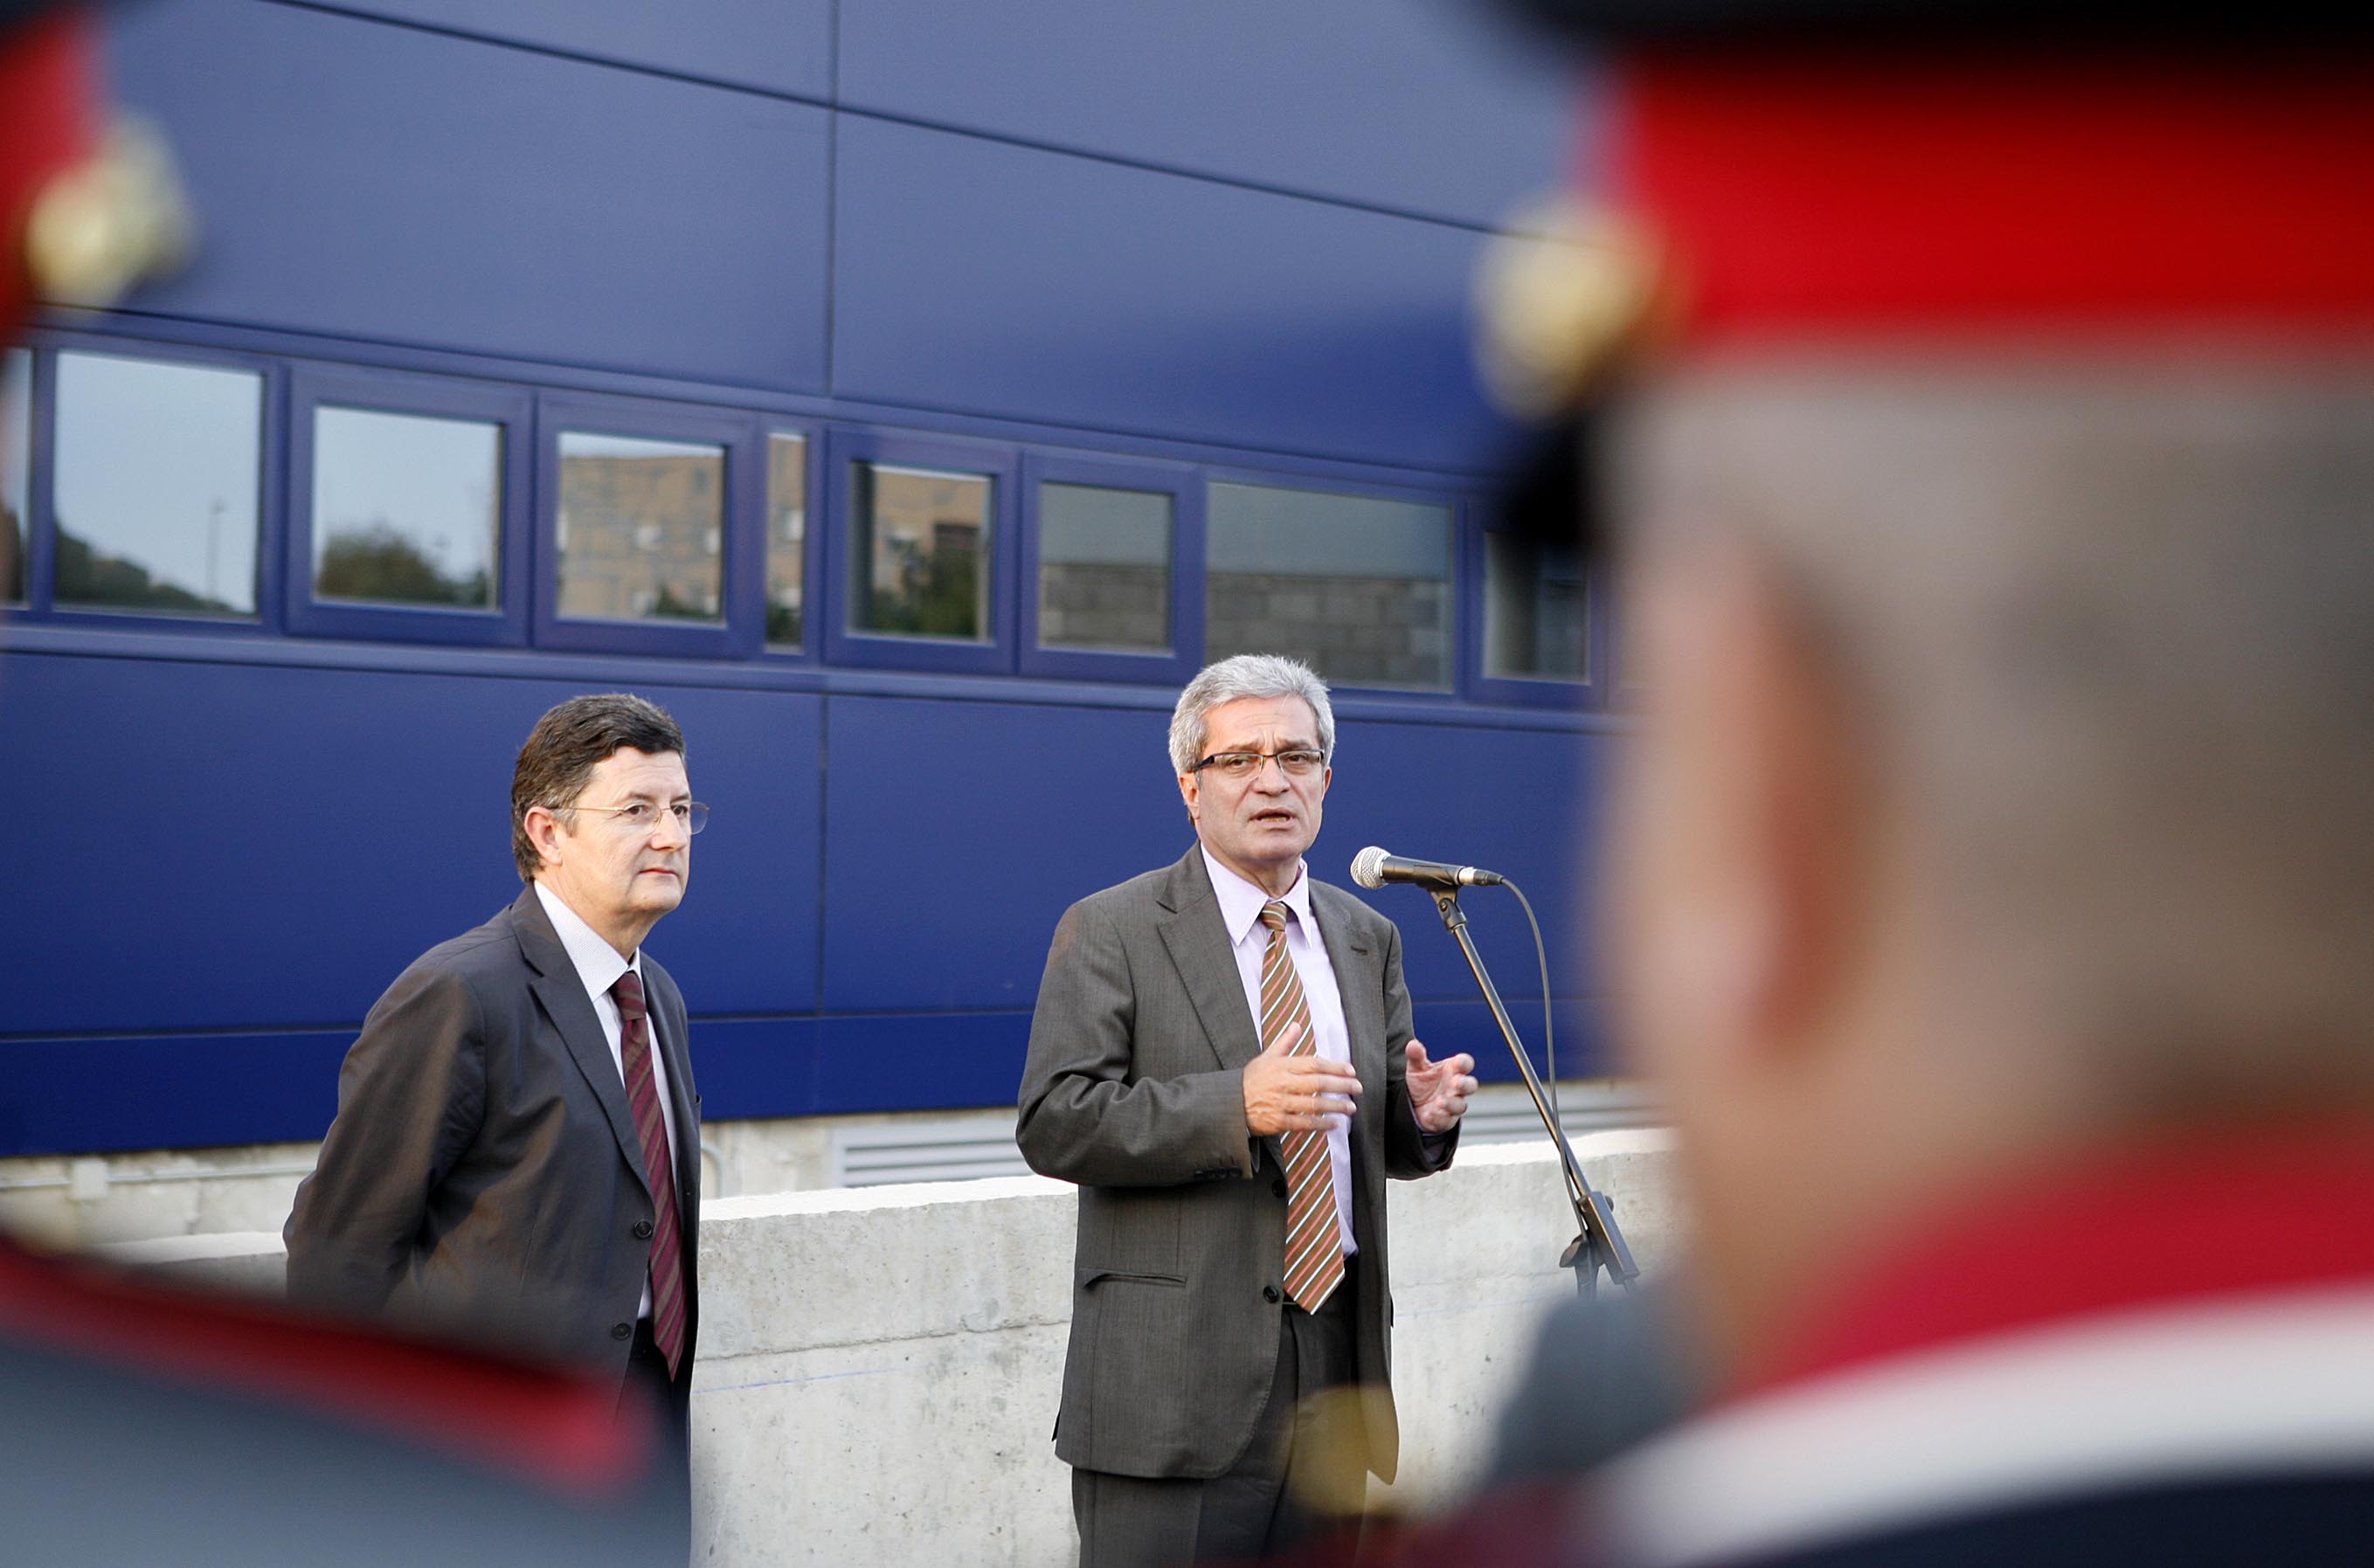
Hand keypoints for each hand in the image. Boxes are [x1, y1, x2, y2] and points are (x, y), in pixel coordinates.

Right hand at [1242, 1021, 1361, 1136]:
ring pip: (1314, 1105)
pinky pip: (1304, 1124)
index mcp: (1281, 1066)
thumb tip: (1296, 1024)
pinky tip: (1333, 1124)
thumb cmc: (1250, 1080)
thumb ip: (1285, 1042)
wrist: (1229, 1104)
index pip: (1314, 1064)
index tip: (1351, 1071)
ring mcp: (1280, 1104)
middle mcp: (1282, 1084)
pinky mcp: (1278, 1122)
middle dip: (1341, 1086)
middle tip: (1358, 1088)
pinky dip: (1321, 1124)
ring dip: (1335, 1106)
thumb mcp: (1266, 1057)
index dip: (1335, 1067)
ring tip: (1351, 1107)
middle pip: (1318, 1084)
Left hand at [1405, 1039, 1476, 1134]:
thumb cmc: (1423, 1083)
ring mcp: (1453, 1104)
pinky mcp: (1445, 1120)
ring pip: (1460, 1105)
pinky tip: (1430, 1115)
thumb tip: (1412, 1045)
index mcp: (1453, 1070)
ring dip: (1451, 1103)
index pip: (1465, 1064)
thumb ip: (1416, 1056)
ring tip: (1440, 1101)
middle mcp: (1456, 1088)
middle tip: (1455, 1083)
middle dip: (1464, 1085)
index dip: (1464, 1063)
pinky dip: (1439, 1118)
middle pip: (1470, 1085)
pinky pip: (1446, 1120)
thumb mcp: (1417, 1068)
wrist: (1414, 1106)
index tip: (1457, 1063)